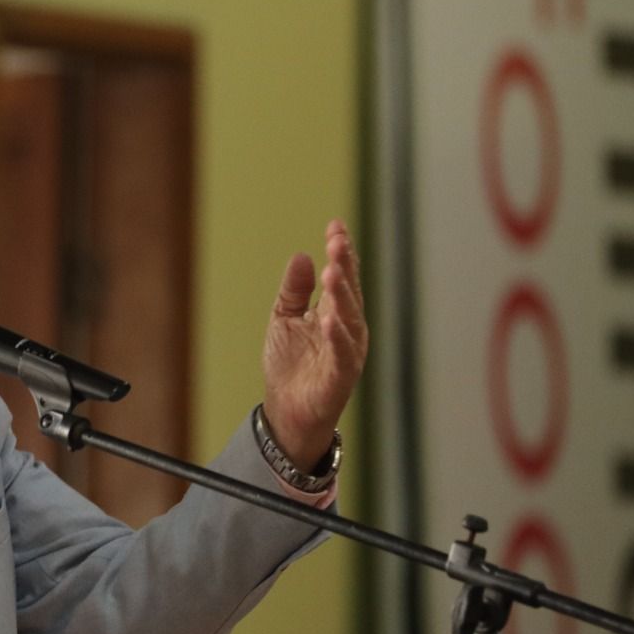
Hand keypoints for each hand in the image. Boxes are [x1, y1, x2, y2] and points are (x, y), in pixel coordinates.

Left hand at [261, 219, 368, 470]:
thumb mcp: (284, 318)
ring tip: (333, 271)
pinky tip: (329, 319)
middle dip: (345, 264)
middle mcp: (346, 327)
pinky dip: (337, 335)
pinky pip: (342, 352)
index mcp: (334, 311)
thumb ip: (294, 290)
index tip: (335, 225)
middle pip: (348, 290)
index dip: (341, 251)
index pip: (341, 276)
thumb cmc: (290, 364)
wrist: (286, 408)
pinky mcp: (341, 374)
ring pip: (349, 317)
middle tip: (337, 240)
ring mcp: (346, 350)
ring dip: (342, 294)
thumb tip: (303, 255)